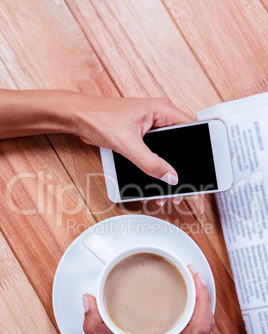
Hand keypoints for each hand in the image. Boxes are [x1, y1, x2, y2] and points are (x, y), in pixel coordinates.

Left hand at [70, 95, 192, 204]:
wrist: (79, 118)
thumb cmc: (99, 118)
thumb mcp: (128, 143)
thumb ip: (151, 162)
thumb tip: (170, 177)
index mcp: (162, 110)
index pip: (192, 128)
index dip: (199, 148)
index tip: (198, 168)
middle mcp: (159, 117)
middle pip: (182, 143)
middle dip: (182, 165)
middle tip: (182, 184)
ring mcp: (151, 127)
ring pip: (169, 150)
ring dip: (168, 168)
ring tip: (168, 188)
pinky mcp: (142, 136)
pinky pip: (156, 153)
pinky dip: (157, 167)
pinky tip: (155, 180)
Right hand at [82, 265, 214, 333]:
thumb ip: (96, 327)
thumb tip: (90, 303)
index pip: (198, 325)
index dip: (201, 297)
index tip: (194, 279)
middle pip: (207, 328)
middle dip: (204, 299)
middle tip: (194, 280)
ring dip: (205, 315)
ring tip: (196, 296)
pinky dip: (202, 331)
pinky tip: (193, 324)